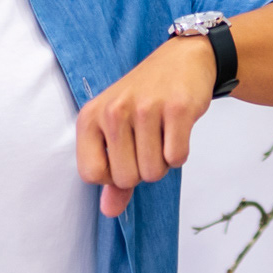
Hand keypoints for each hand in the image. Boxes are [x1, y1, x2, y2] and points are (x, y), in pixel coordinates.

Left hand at [76, 36, 215, 215]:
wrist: (182, 60)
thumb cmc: (144, 100)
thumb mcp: (116, 131)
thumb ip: (110, 174)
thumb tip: (109, 211)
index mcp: (90, 117)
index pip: (92, 176)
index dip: (113, 176)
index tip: (123, 155)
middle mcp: (114, 111)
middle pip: (126, 179)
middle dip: (143, 170)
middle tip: (148, 141)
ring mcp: (146, 108)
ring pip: (154, 172)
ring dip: (163, 162)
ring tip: (162, 133)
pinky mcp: (177, 108)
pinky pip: (177, 158)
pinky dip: (181, 152)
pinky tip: (178, 129)